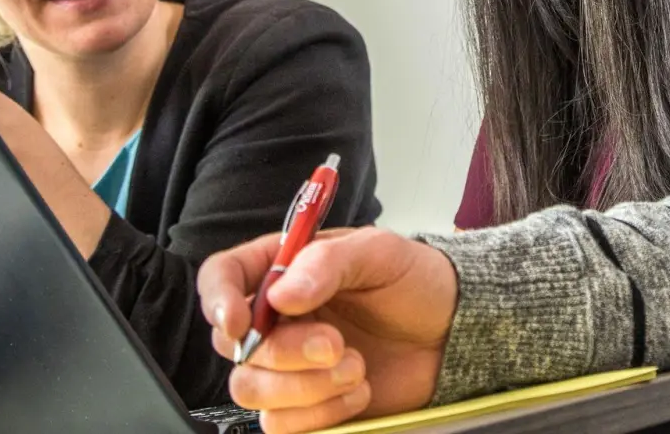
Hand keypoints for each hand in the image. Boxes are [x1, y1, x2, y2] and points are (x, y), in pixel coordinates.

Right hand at [199, 227, 457, 433]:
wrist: (452, 333)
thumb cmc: (416, 283)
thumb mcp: (380, 253)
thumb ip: (328, 264)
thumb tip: (281, 294)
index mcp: (283, 270)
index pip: (222, 277)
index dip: (218, 300)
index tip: (240, 322)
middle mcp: (277, 319)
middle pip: (234, 345)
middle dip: (285, 352)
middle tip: (336, 344)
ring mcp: (289, 366)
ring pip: (252, 390)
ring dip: (305, 386)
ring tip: (355, 366)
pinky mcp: (307, 406)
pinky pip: (283, 424)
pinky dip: (322, 413)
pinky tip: (358, 391)